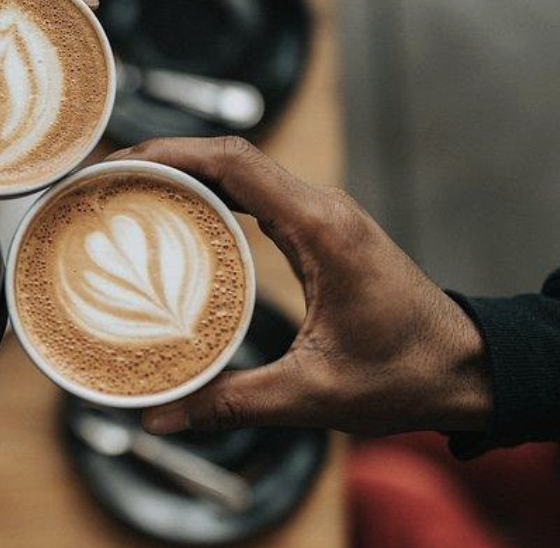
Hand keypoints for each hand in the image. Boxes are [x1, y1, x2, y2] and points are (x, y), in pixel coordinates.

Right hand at [108, 138, 491, 436]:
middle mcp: (322, 209)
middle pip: (229, 157)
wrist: (466, 370)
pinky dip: (211, 196)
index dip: (170, 153)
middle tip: (105, 181)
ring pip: (242, 171)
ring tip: (127, 193)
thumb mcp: (313, 393)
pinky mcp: (319, 232)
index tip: (119, 163)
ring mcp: (322, 216)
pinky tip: (176, 219)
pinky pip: (255, 196)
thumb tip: (160, 417)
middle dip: (163, 159)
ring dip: (185, 174)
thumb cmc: (406, 374)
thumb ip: (231, 402)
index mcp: (322, 229)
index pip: (236, 162)